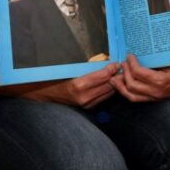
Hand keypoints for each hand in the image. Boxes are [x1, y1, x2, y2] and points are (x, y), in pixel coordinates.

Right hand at [0, 63, 117, 108]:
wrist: (45, 94)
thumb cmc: (56, 77)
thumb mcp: (71, 68)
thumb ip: (89, 66)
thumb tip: (106, 60)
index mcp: (79, 85)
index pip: (104, 75)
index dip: (113, 68)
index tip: (118, 62)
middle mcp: (85, 97)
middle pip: (110, 85)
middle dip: (118, 75)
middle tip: (123, 66)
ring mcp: (87, 104)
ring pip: (109, 92)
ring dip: (115, 83)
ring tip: (120, 73)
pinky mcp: (88, 108)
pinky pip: (104, 97)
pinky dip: (109, 89)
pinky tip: (111, 82)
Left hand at [110, 54, 169, 101]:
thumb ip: (157, 61)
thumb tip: (141, 54)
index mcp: (162, 81)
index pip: (139, 73)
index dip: (132, 63)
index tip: (130, 55)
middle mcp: (157, 92)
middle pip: (132, 85)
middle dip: (124, 73)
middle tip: (123, 62)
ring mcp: (156, 97)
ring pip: (132, 96)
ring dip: (121, 86)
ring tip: (116, 77)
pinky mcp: (155, 99)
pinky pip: (138, 98)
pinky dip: (128, 91)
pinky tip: (124, 85)